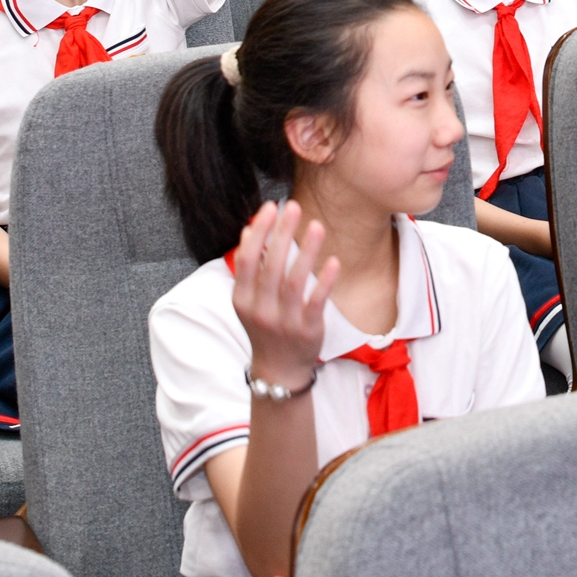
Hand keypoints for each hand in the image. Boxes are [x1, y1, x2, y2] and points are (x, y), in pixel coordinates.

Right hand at [228, 199, 336, 387]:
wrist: (278, 370)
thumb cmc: (264, 326)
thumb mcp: (249, 299)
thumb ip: (250, 267)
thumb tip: (251, 227)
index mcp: (242, 299)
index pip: (247, 260)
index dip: (259, 232)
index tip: (271, 206)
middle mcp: (260, 310)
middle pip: (271, 267)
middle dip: (282, 234)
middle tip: (294, 206)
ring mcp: (284, 321)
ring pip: (294, 282)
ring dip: (306, 252)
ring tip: (317, 225)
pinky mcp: (307, 330)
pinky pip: (316, 302)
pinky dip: (324, 281)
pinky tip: (334, 260)